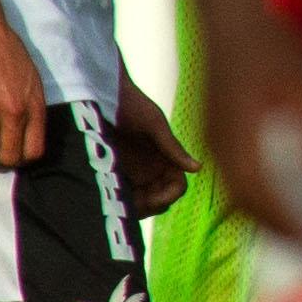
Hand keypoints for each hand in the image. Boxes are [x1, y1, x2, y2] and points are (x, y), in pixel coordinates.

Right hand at [0, 7, 46, 168]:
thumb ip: (32, 108)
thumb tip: (27, 134)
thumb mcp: (33, 81)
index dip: (23, 158)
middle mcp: (15, 114)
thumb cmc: (9, 54)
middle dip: (2, 160)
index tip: (15, 154)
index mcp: (35, 107)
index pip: (34, 151)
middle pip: (10, 158)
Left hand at [112, 80, 194, 218]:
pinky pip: (124, 195)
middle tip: (131, 206)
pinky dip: (121, 201)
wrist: (103, 95)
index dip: (168, 196)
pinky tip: (110, 199)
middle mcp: (154, 169)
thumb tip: (198, 168)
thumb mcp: (154, 125)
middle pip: (160, 200)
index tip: (151, 200)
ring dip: (135, 206)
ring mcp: (135, 172)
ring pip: (142, 201)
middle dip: (150, 206)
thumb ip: (173, 148)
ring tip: (119, 205)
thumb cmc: (132, 104)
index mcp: (167, 159)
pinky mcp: (115, 173)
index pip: (177, 188)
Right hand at [198, 0, 301, 245]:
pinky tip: (274, 196)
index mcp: (238, 137)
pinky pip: (228, 173)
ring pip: (231, 190)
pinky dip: (251, 193)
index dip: (286, 223)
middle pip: (241, 202)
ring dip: (261, 214)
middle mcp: (216, 143)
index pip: (259, 196)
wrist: (230, 12)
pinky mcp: (212, 127)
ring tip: (295, 230)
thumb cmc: (271, 43)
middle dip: (275, 227)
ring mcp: (209, 135)